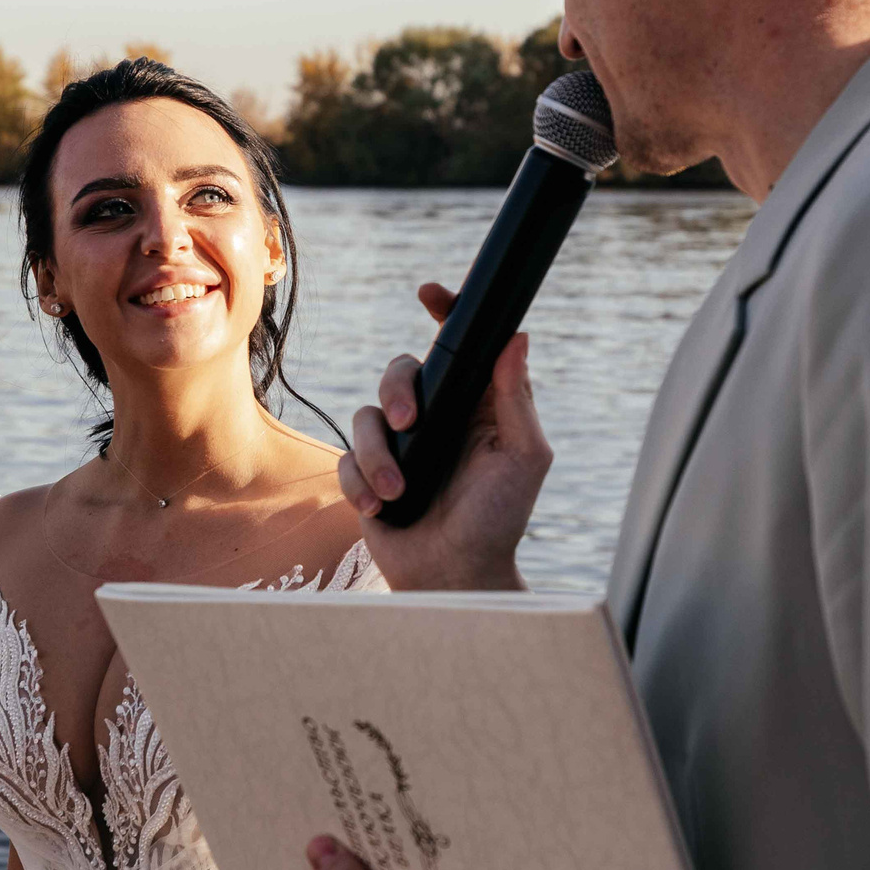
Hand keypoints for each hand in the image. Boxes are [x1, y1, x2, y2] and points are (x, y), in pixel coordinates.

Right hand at [338, 282, 551, 591]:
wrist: (456, 575)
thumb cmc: (499, 518)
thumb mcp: (522, 458)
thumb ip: (515, 400)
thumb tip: (517, 339)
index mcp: (475, 405)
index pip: (459, 347)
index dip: (446, 312)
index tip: (430, 294)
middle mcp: (435, 418)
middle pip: (400, 372)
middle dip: (397, 391)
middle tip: (409, 423)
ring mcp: (399, 447)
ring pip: (366, 417)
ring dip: (378, 456)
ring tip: (399, 492)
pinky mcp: (368, 476)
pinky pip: (346, 459)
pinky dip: (359, 482)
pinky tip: (379, 508)